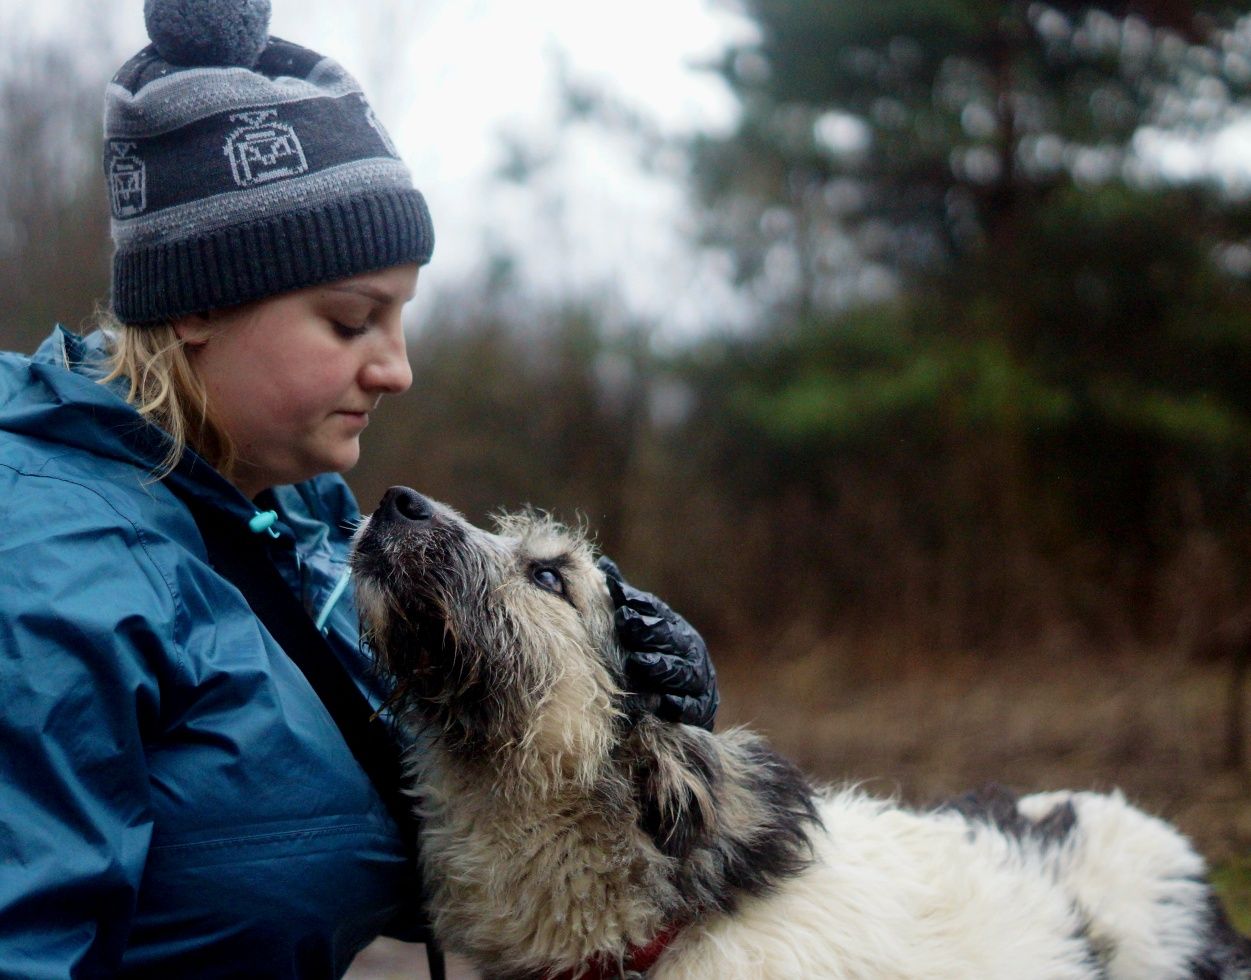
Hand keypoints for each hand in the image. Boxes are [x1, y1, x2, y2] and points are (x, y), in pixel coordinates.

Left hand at [597, 556, 718, 729]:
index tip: (622, 606)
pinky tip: (663, 703)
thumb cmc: (659, 657)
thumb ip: (626, 601)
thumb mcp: (645, 627)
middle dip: (651, 632)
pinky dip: (678, 705)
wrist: (691, 701)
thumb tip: (603, 564)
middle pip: (672, 639)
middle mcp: (690, 652)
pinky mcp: (700, 709)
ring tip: (640, 661)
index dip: (642, 609)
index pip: (660, 614)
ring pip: (681, 672)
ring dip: (662, 667)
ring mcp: (697, 680)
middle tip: (628, 625)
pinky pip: (690, 707)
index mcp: (676, 629)